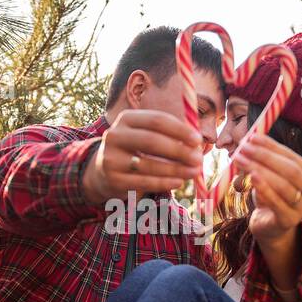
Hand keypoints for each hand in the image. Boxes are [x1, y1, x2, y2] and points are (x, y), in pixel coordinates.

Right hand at [82, 109, 203, 202]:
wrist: (104, 172)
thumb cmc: (136, 150)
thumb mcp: (146, 135)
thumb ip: (169, 134)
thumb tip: (197, 143)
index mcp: (126, 119)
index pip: (156, 120)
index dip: (179, 130)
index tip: (198, 140)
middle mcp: (115, 136)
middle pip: (152, 141)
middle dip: (179, 150)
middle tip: (198, 159)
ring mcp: (111, 159)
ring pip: (149, 164)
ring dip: (176, 169)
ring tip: (194, 171)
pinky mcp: (114, 180)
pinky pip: (145, 182)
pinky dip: (165, 183)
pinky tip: (179, 181)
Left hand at [235, 135, 301, 243]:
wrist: (270, 225)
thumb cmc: (272, 194)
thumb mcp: (273, 174)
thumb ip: (267, 158)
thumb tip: (251, 138)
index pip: (293, 158)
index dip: (272, 147)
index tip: (252, 137)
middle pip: (291, 171)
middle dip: (265, 157)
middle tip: (244, 148)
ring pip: (283, 185)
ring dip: (259, 169)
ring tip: (240, 159)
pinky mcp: (290, 221)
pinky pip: (276, 202)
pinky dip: (263, 188)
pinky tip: (251, 177)